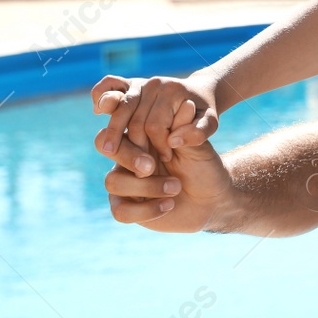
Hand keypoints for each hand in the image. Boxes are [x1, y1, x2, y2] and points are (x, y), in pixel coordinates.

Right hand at [91, 73, 219, 162]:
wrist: (200, 93)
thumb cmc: (205, 112)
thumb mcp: (211, 124)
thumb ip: (198, 133)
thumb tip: (173, 140)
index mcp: (173, 92)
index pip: (156, 126)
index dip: (159, 146)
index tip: (168, 158)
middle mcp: (154, 84)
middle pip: (135, 118)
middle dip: (134, 144)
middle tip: (136, 164)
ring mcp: (140, 82)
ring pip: (120, 107)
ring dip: (113, 129)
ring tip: (109, 149)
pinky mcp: (130, 82)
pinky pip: (110, 83)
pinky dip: (101, 94)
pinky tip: (98, 110)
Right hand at [96, 90, 231, 231]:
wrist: (212, 197)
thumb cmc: (204, 165)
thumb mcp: (199, 146)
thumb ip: (189, 128)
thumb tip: (187, 106)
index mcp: (138, 132)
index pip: (119, 120)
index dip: (131, 130)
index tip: (161, 144)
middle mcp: (126, 153)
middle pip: (105, 146)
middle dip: (129, 156)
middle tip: (151, 166)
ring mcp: (123, 180)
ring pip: (112, 181)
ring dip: (145, 186)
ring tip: (176, 187)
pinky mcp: (125, 206)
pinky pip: (120, 210)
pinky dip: (145, 210)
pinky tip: (169, 205)